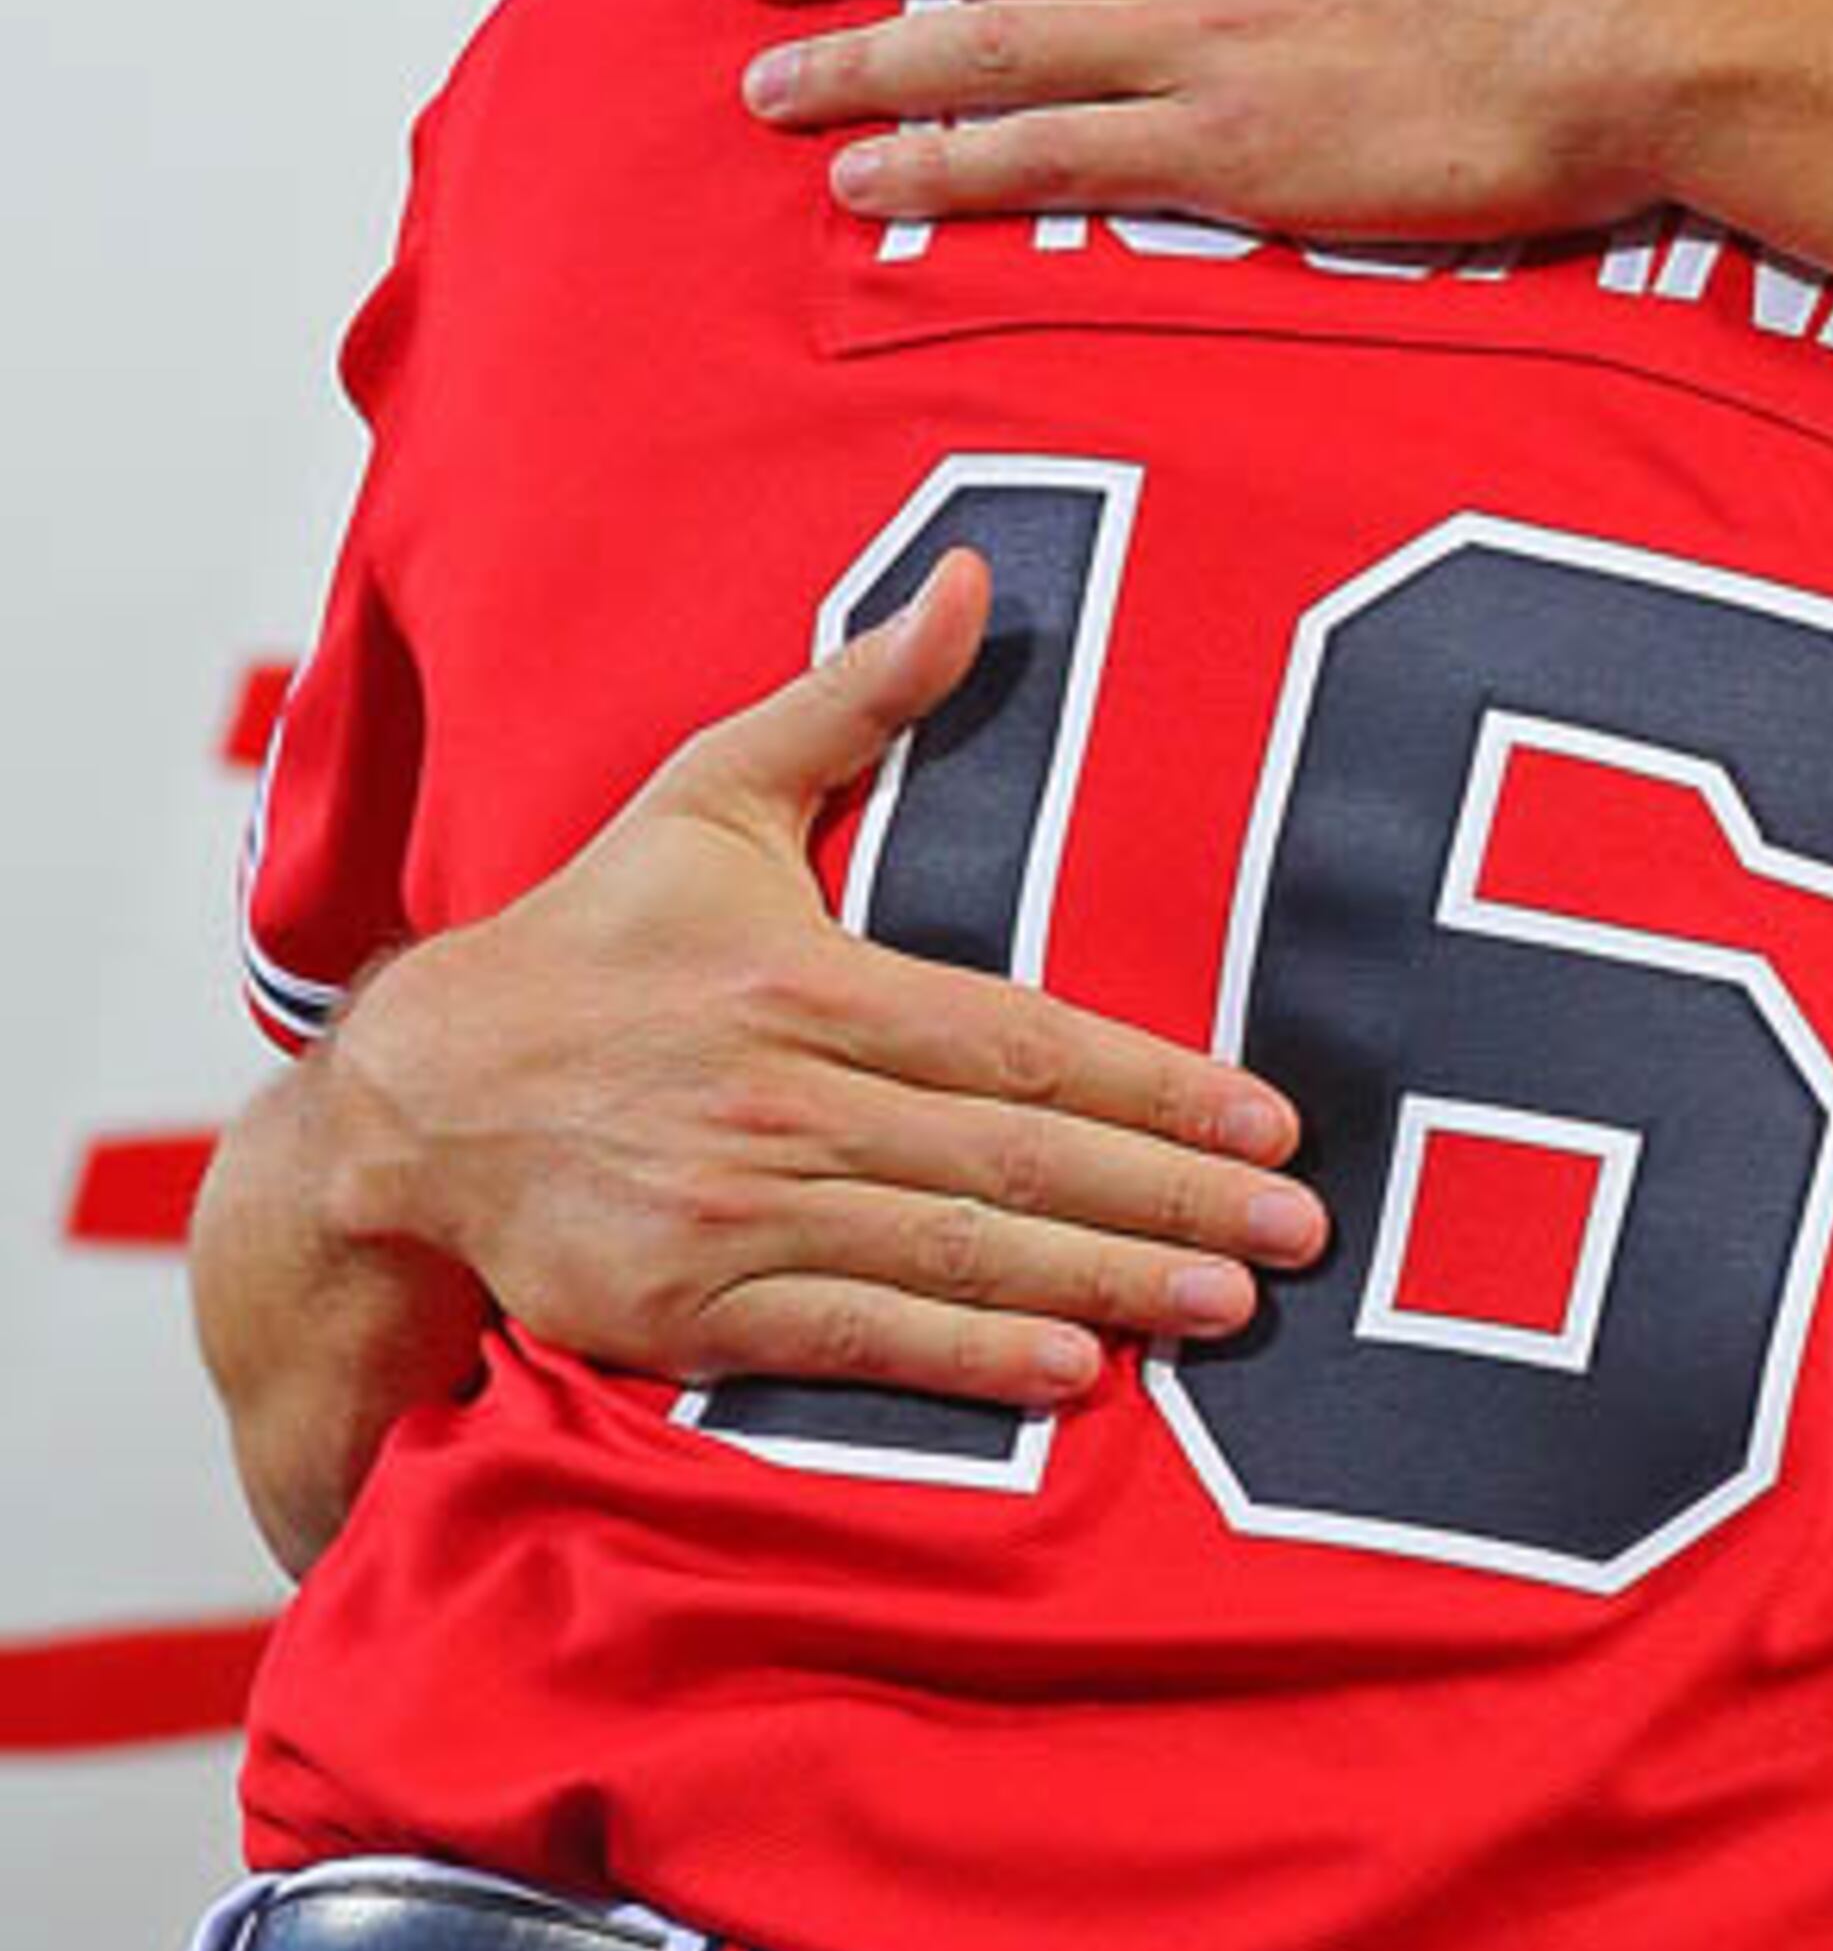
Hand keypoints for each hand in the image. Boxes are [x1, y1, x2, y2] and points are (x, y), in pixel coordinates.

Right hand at [305, 553, 1326, 1406]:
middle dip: (1170, 1200)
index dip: (1159, 1088)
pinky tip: (1070, 1371)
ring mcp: (736, 1212)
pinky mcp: (687, 1310)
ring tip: (1228, 1307)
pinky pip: (851, 1339)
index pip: (1025, 1042)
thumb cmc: (591, 940)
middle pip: (1016, 1158)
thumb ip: (856, 699)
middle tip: (1303, 1236)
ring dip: (1102, 1284)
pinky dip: (962, 1359)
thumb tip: (972, 579)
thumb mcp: (712, 793)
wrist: (410, 1103)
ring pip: (953, 1252)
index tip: (1272, 1122)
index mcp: (811, 982)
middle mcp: (786, 1102)